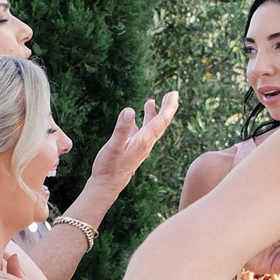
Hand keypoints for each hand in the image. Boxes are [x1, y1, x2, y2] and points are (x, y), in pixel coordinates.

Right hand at [84, 92, 178, 212]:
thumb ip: (122, 129)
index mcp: (144, 140)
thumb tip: (129, 110)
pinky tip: (134, 120)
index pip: (161, 120)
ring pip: (151, 128)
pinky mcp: (132, 151)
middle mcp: (145, 143)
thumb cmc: (109, 168)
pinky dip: (141, 123)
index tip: (173, 93)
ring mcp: (139, 147)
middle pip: (161, 123)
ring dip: (153, 114)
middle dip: (167, 107)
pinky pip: (140, 134)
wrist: (106, 186)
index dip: (169, 106)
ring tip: (151, 101)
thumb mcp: (114, 146)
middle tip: (171, 94)